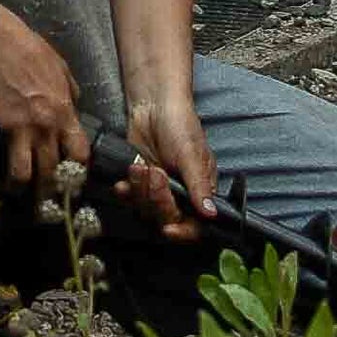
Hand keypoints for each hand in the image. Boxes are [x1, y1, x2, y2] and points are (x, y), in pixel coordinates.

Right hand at [0, 0, 87, 195]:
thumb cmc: (30, 50)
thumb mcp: (61, 69)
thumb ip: (70, 94)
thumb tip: (73, 107)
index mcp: (65, 112)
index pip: (80, 154)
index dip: (78, 172)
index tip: (73, 180)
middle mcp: (46, 126)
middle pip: (54, 172)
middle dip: (51, 191)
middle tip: (47, 201)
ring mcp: (20, 129)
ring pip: (25, 175)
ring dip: (23, 187)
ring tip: (20, 191)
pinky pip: (0, 158)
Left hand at [121, 84, 218, 229]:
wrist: (152, 105)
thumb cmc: (180, 124)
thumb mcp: (191, 154)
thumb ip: (198, 185)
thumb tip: (210, 213)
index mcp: (200, 191)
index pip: (196, 224)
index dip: (184, 231)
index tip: (169, 229)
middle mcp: (180, 195)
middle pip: (168, 218)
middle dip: (158, 199)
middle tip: (156, 174)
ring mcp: (158, 190)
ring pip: (147, 210)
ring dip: (141, 190)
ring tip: (141, 167)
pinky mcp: (139, 183)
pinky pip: (131, 199)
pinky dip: (127, 191)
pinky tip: (126, 178)